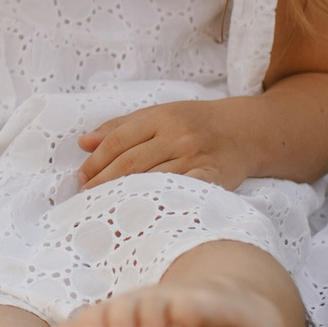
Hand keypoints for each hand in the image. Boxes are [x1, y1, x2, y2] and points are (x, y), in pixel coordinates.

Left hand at [78, 100, 261, 191]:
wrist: (245, 131)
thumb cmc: (193, 123)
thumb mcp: (158, 115)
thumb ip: (120, 127)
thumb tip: (83, 143)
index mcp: (160, 117)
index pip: (119, 140)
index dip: (97, 161)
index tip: (82, 177)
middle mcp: (177, 136)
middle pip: (131, 162)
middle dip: (104, 181)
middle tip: (87, 196)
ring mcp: (195, 157)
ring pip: (152, 179)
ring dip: (126, 194)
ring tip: (108, 206)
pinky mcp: (212, 178)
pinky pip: (181, 192)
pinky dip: (160, 201)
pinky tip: (143, 211)